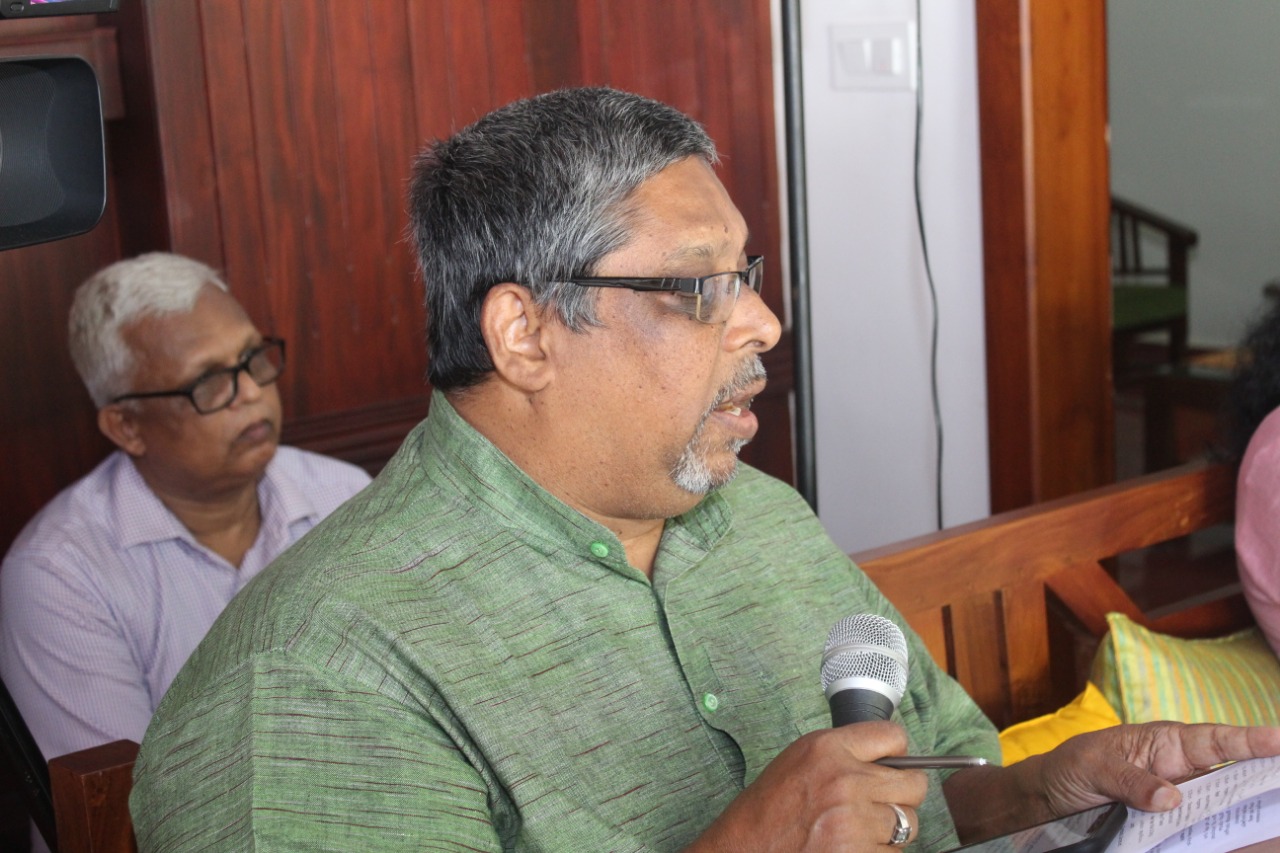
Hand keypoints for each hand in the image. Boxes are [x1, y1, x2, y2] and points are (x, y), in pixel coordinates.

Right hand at [687, 721, 927, 851]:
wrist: (744, 850)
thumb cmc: (768, 810)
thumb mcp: (801, 760)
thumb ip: (845, 753)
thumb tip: (890, 759)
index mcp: (828, 748)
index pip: (894, 736)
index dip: (898, 754)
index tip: (893, 765)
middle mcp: (845, 780)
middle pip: (914, 784)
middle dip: (902, 796)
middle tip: (881, 804)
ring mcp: (853, 821)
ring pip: (909, 824)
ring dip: (891, 831)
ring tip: (859, 831)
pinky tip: (851, 848)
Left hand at [1034, 721, 1279, 815]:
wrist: (1047, 795)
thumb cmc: (1072, 767)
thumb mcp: (1094, 767)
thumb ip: (1130, 779)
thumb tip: (1171, 798)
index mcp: (1165, 743)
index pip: (1214, 740)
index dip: (1250, 741)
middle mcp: (1178, 771)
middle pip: (1229, 776)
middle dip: (1261, 783)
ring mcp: (1174, 801)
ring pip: (1217, 809)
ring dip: (1238, 818)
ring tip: (1265, 830)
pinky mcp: (1165, 826)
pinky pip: (1194, 832)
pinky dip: (1211, 839)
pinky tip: (1228, 845)